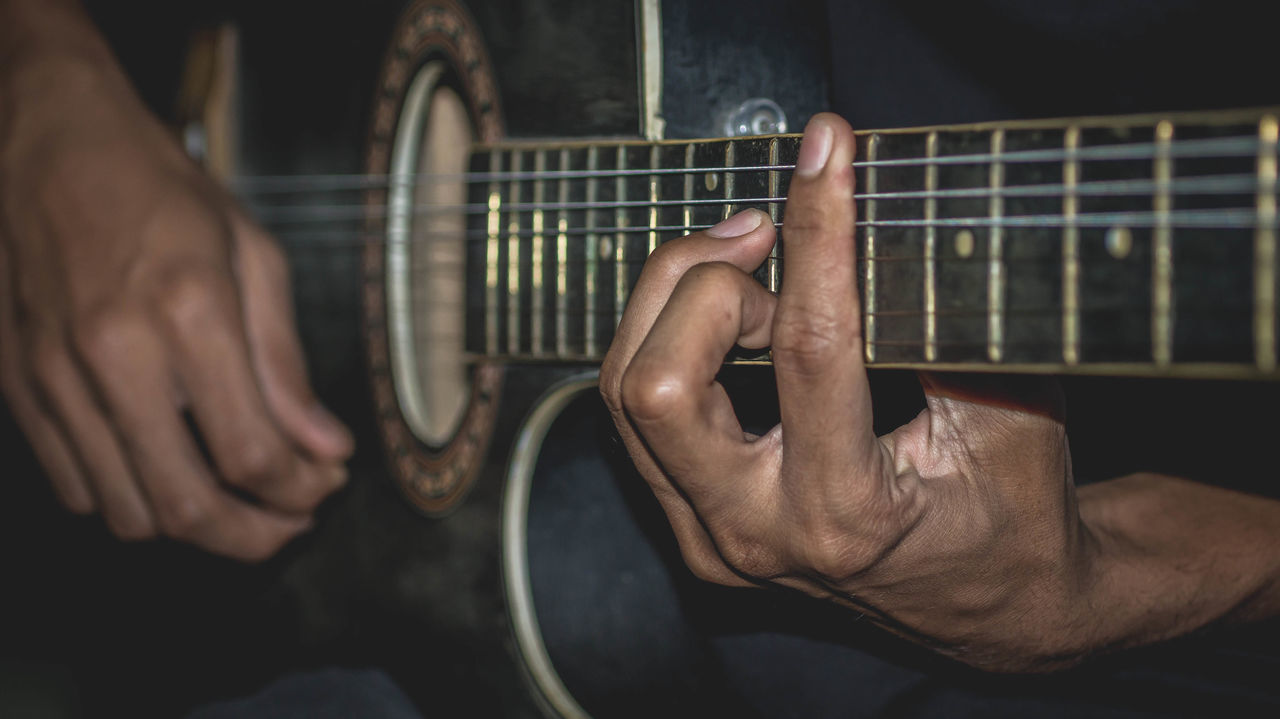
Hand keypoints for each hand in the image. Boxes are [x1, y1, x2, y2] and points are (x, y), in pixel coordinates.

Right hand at [0, 50, 352, 560]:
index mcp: (189, 313)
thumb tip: (325, 444)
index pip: (251, 453)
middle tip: (288, 525)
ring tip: (236, 504)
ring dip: (193, 529)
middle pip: (187, 506)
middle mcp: (115, 354)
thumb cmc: (160, 191)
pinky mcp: (19, 386)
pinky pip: (75, 486)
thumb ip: (286, 362)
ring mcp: (56, 376)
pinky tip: (167, 472)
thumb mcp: (254, 254)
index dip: (298, 492)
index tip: (323, 485)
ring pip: (127, 512)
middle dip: (254, 537)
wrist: (48, 143)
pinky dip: (129, 501)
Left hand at [600, 113, 1093, 669]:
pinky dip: (666, 337)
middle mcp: (755, 534)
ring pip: (625, 392)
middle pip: (657, 385)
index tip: (826, 149)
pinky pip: (635, 415)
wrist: (994, 606)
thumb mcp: (1014, 413)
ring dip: (674, 301)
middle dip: (704, 283)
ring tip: (752, 264)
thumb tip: (885, 215)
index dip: (817, 230)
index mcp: (847, 514)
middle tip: (769, 240)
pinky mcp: (692, 526)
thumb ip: (947, 325)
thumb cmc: (1013, 510)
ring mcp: (711, 538)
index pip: (809, 346)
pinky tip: (727, 309)